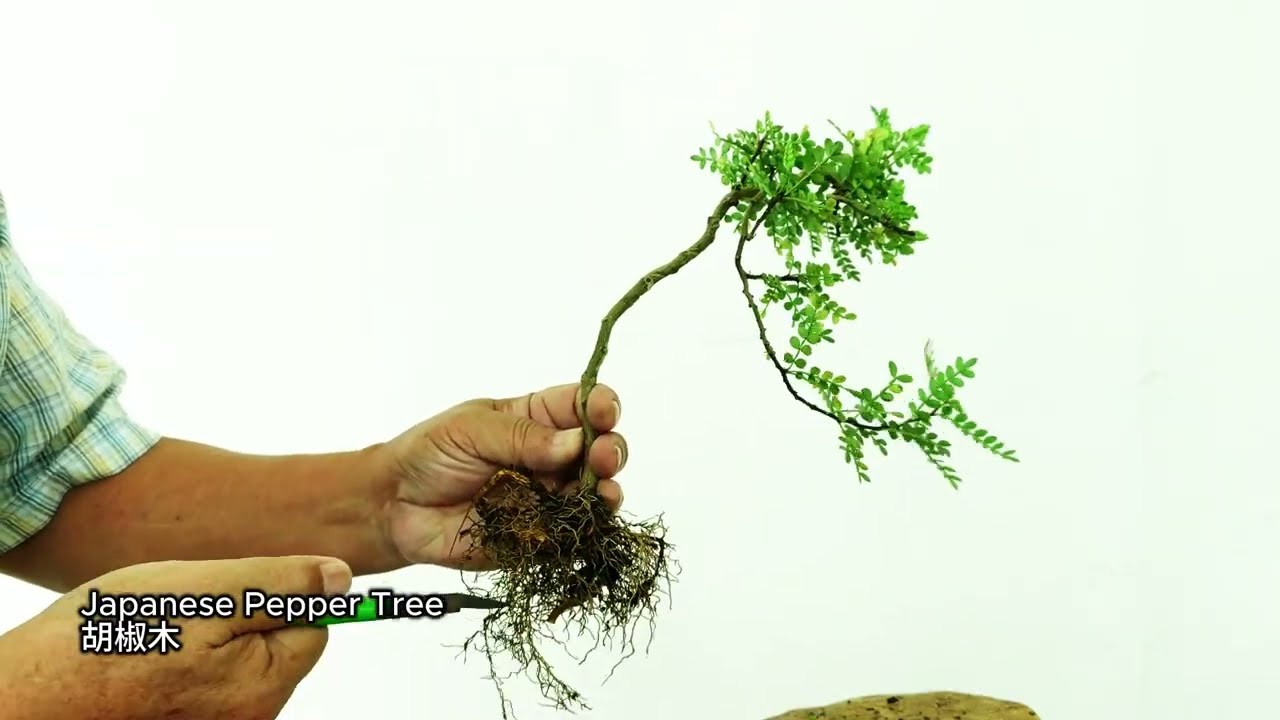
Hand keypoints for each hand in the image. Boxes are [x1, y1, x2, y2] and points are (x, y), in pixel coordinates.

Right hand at [0, 555, 351, 719]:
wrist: (24, 693)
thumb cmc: (106, 640)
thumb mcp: (205, 589)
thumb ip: (281, 583)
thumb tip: (342, 579)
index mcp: (262, 686)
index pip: (313, 625)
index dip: (279, 594)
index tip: (235, 585)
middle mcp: (247, 719)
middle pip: (276, 647)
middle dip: (242, 615)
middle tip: (185, 606)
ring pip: (237, 662)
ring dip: (209, 637)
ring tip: (159, 630)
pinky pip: (204, 683)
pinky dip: (183, 661)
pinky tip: (148, 652)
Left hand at [382, 383, 626, 568]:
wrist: (395, 509)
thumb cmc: (430, 455)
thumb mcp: (471, 429)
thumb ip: (521, 437)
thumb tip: (574, 441)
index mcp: (536, 419)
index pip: (581, 405)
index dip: (600, 406)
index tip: (604, 414)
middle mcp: (551, 457)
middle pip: (599, 449)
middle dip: (611, 450)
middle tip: (603, 457)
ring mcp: (549, 497)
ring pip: (595, 494)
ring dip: (608, 492)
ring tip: (604, 493)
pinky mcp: (540, 536)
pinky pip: (573, 536)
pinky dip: (587, 531)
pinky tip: (589, 525)